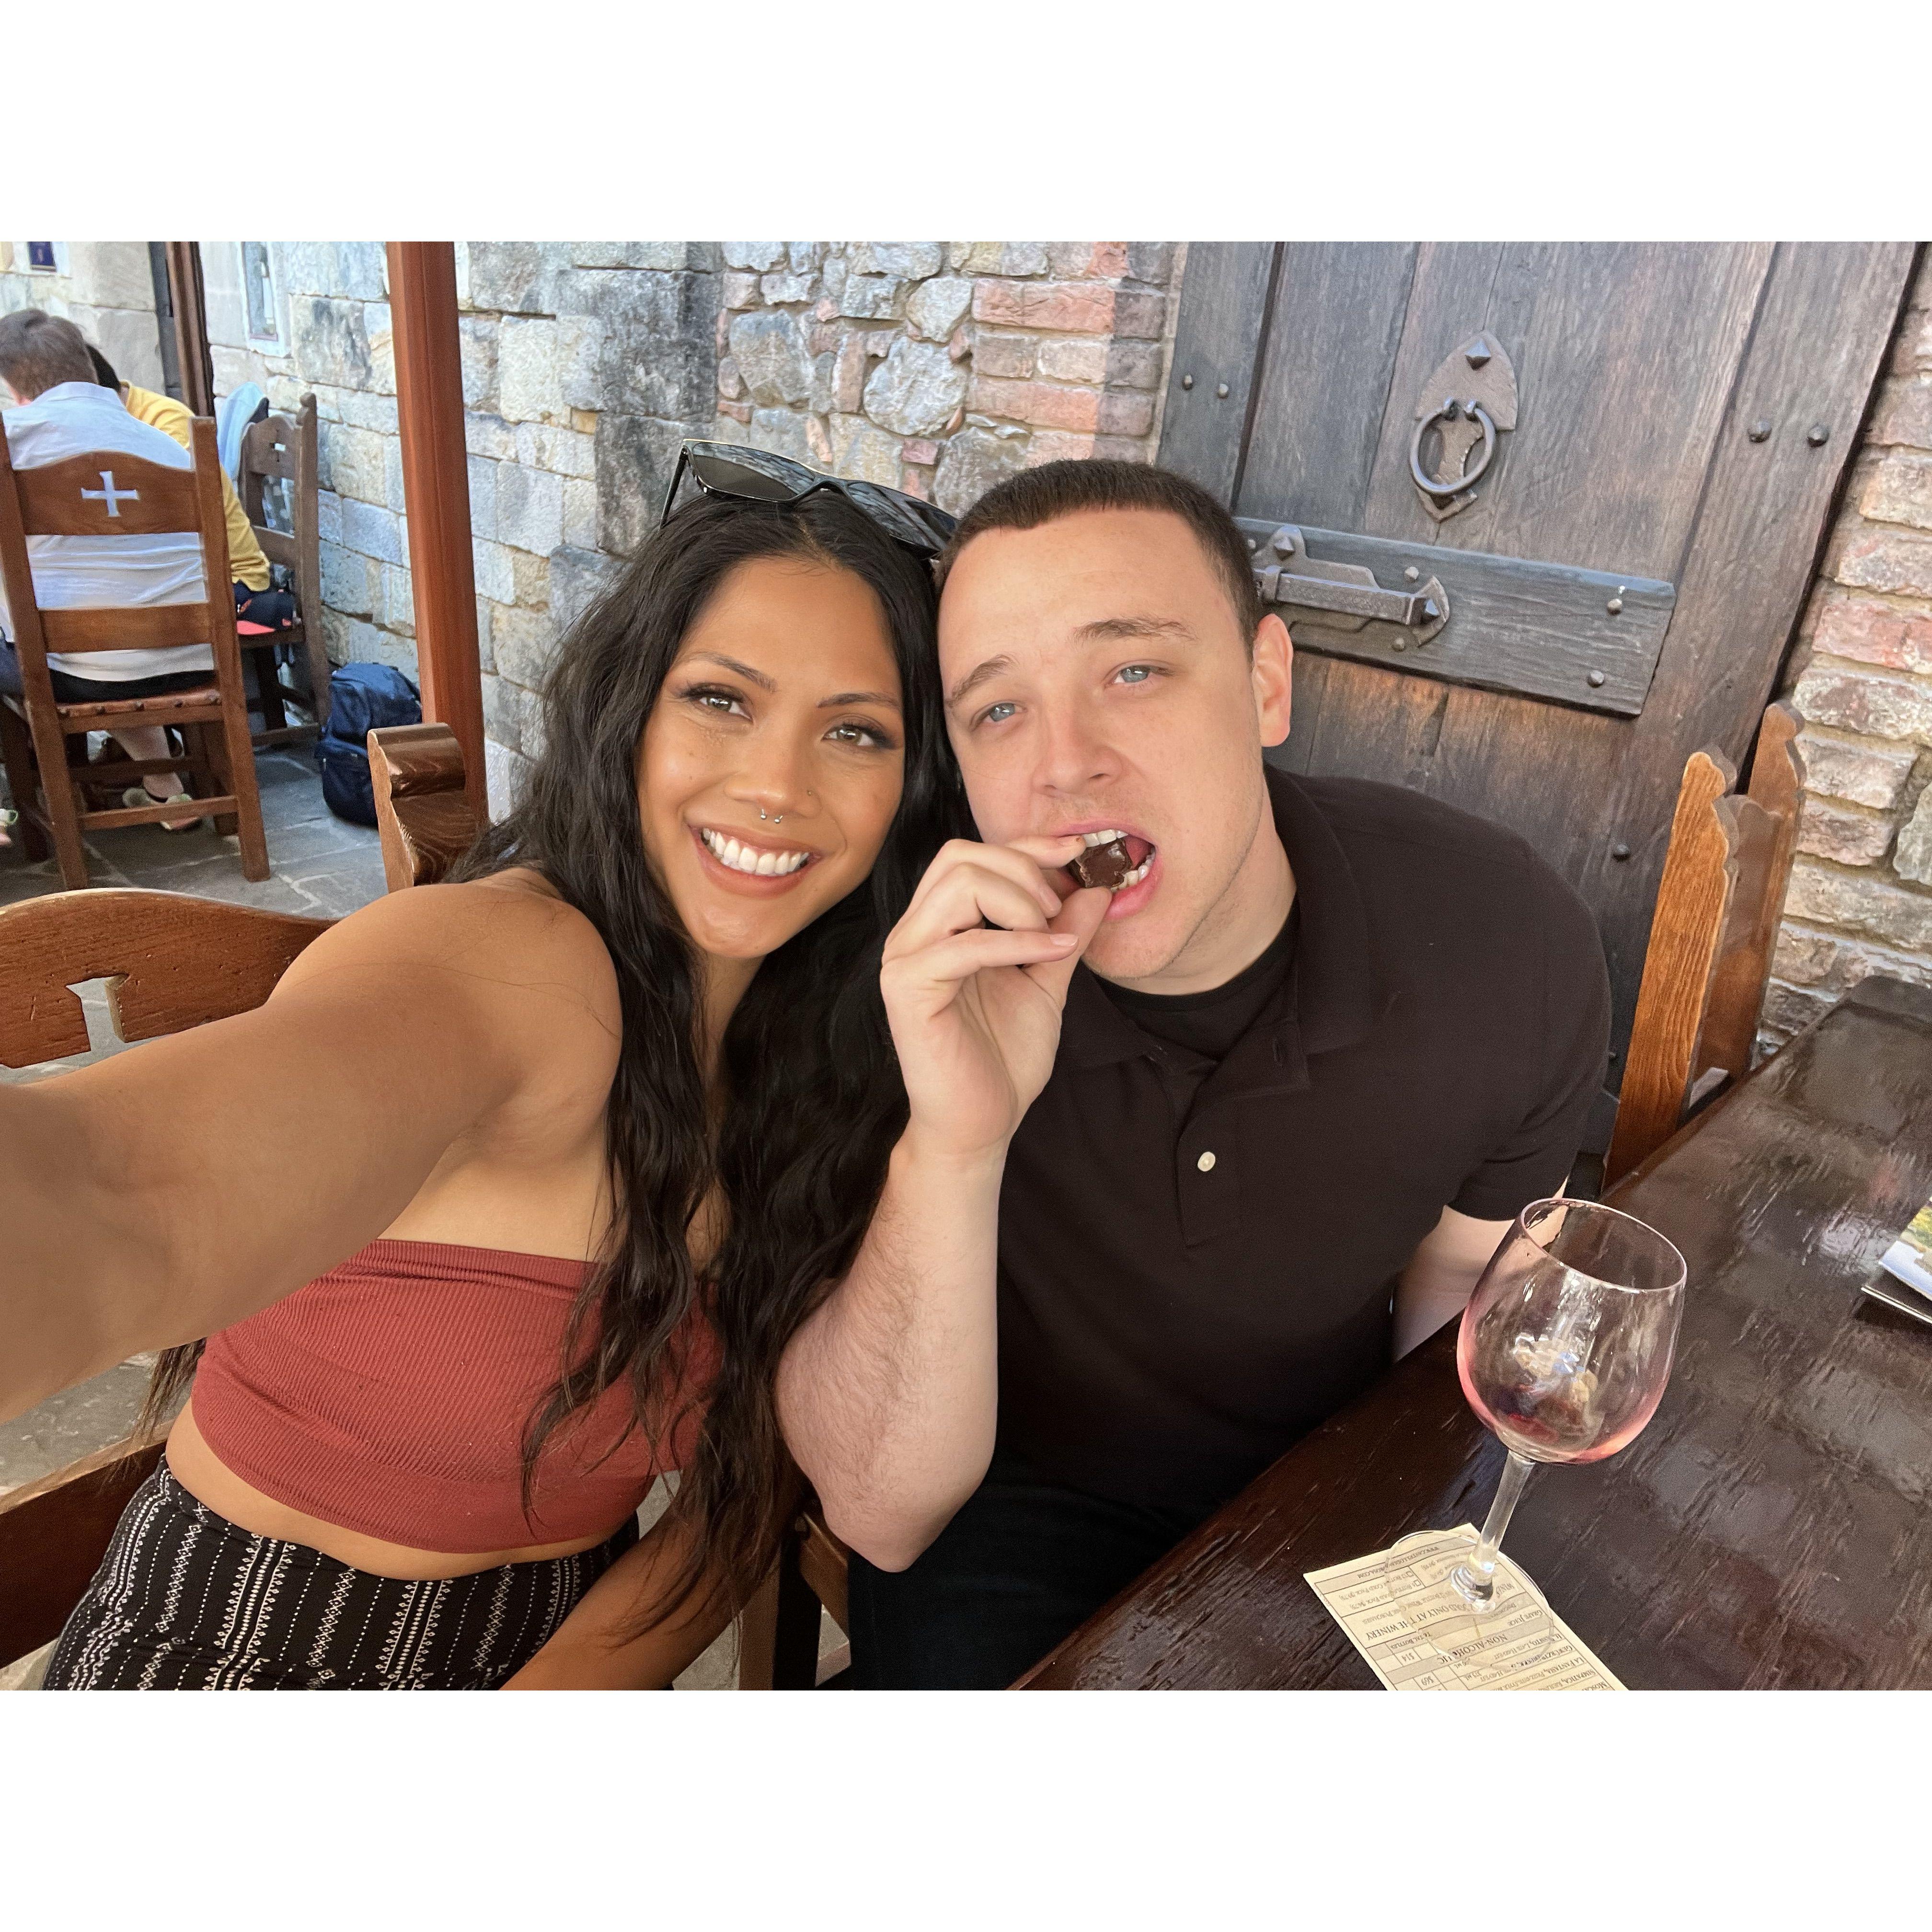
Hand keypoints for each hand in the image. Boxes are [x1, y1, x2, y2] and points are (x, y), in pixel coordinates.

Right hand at [880, 836, 1110, 1162]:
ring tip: (1049, 937)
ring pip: (957, 882)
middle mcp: (915, 933)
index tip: (1077, 852)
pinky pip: (964, 942)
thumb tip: (1096, 888)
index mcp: (941, 926)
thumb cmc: (1003, 1058)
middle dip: (1023, 870)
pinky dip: (1017, 941)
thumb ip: (1064, 934)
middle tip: (1057, 914)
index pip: (973, 855)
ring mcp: (906, 958)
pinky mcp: (908, 989)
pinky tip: (1052, 954)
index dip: (1027, 844)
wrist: (980, 1124)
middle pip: (960, 855)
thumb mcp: (1046, 982)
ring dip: (1018, 900)